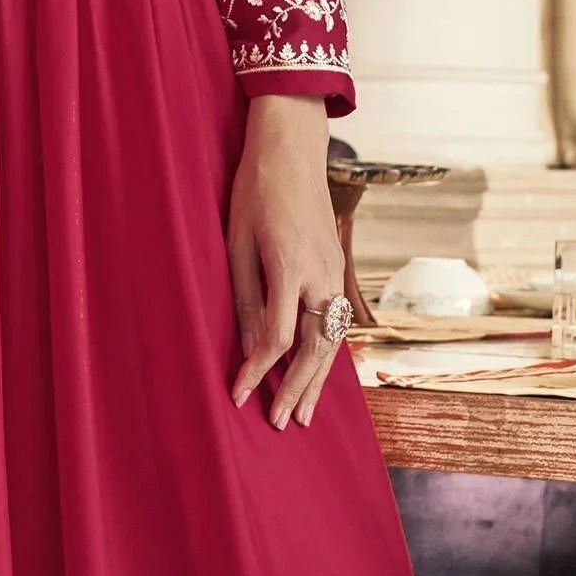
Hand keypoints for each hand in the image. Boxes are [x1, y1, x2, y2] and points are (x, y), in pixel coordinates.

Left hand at [227, 93, 347, 430]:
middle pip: (313, 348)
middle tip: (281, 424)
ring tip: (304, 415)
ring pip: (332, 340)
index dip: (256, 373)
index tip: (237, 398)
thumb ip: (247, 299)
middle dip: (296, 389)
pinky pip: (338, 322)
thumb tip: (253, 350)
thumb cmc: (254, 192)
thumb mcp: (237, 244)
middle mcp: (320, 275)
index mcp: (289, 268)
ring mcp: (335, 272)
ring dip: (318, 380)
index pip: (275, 337)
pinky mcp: (338, 268)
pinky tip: (319, 374)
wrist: (292, 151)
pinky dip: (328, 353)